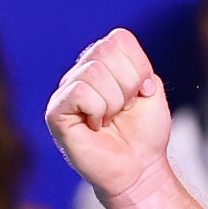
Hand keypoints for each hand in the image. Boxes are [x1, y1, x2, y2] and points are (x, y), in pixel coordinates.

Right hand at [44, 28, 174, 202]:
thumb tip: (113, 63)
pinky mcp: (55, 112)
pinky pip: (80, 92)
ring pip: (94, 72)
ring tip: (109, 120)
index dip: (138, 67)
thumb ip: (137, 66)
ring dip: (114, 102)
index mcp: (104, 63)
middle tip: (124, 109)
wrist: (138, 170)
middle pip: (105, 51)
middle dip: (128, 84)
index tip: (141, 93)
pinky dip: (98, 110)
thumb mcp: (152, 90)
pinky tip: (96, 126)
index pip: (118, 39)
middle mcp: (82, 72)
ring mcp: (66, 91)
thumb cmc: (144, 134)